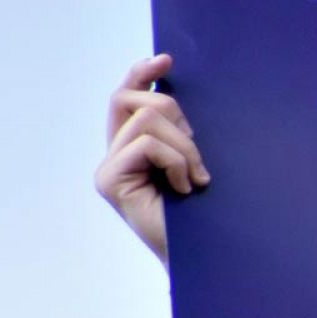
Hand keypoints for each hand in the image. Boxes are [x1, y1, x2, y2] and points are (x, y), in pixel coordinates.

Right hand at [94, 54, 208, 266]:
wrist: (207, 258)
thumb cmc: (208, 214)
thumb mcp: (196, 162)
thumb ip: (181, 133)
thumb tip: (176, 91)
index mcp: (132, 147)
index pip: (127, 97)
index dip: (141, 74)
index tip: (166, 59)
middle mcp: (114, 155)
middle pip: (135, 101)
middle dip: (177, 117)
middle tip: (197, 157)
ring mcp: (108, 168)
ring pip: (147, 119)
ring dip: (184, 147)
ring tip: (196, 179)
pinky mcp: (109, 180)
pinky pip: (147, 144)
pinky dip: (176, 161)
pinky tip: (186, 188)